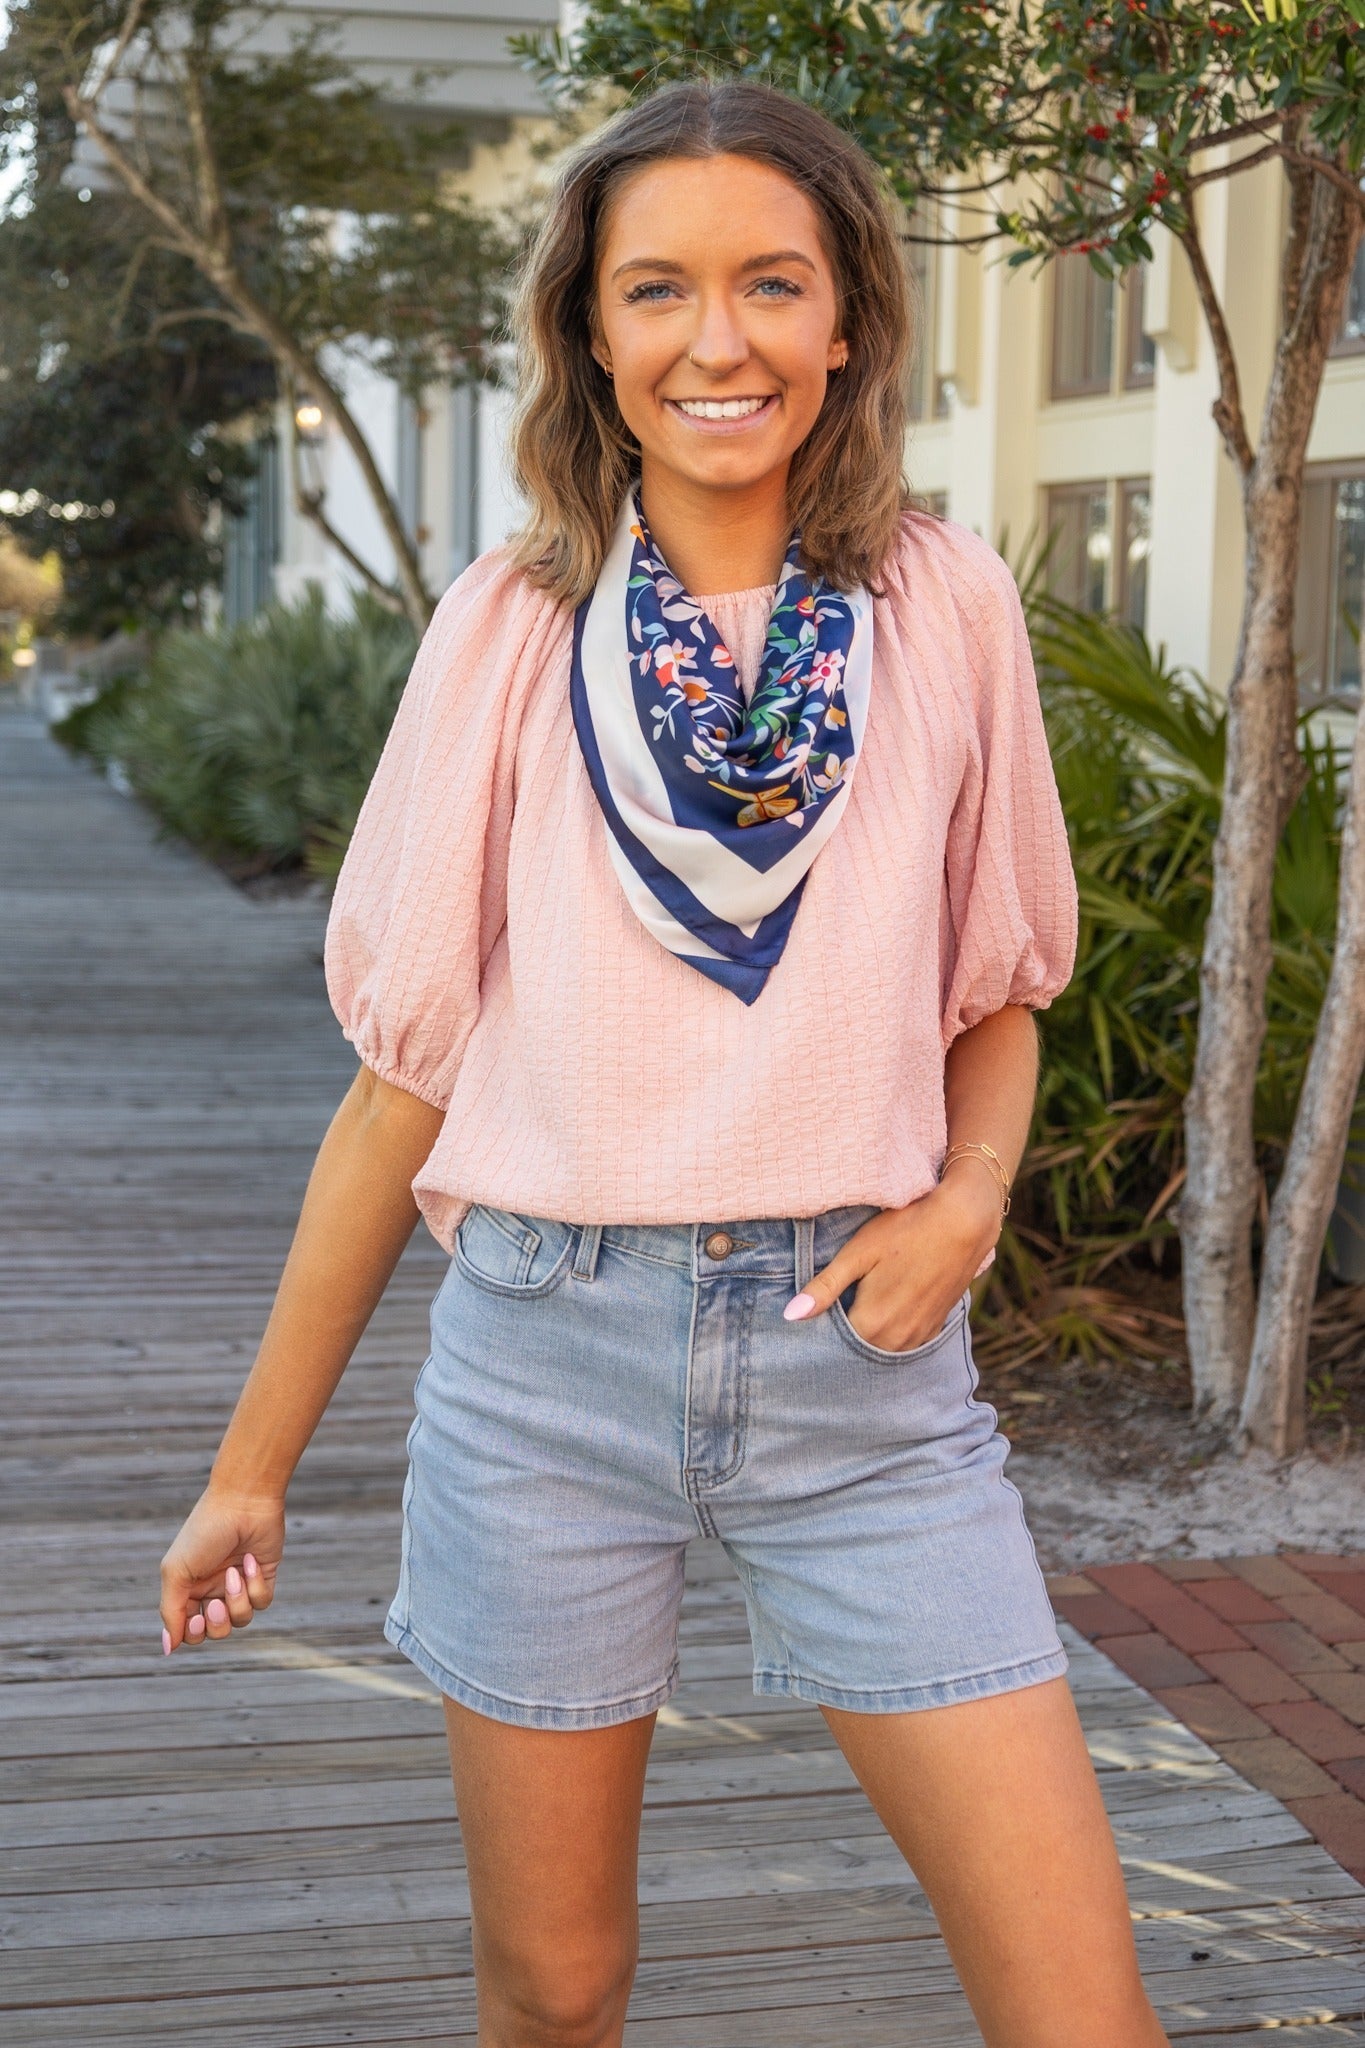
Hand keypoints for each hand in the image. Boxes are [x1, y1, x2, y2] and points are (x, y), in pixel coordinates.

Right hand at [159, 1486, 284, 1653]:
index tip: (195, 1620)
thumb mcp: (177, 1572)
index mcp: (188, 1589)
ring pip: (241, 1620)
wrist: (242, 1501)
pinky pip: (262, 1602)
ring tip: (235, 1573)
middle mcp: (213, 1589)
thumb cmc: (204, 1533)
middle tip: (215, 1605)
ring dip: (238, 1601)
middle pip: (215, 1632)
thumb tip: (169, 1649)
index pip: (188, 1631)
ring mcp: (239, 1584)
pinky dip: (256, 1586)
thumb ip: (171, 1611)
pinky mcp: (263, 1577)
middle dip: (217, 1624)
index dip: (192, 1634)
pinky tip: (251, 1562)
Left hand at [784, 1173, 1002, 1350]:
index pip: (832, 1341)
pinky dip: (890, 1332)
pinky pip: (904, 1341)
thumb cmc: (906, 1230)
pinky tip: (887, 1306)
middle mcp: (896, 1340)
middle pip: (856, 1348)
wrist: (964, 1223)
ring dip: (868, 1334)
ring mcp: (919, 1337)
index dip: (819, 1326)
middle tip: (834, 1304)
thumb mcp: (858, 1253)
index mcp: (871, 1324)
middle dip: (842, 1334)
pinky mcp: (935, 1328)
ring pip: (880, 1347)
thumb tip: (790, 1316)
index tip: (815, 1309)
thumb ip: (825, 1288)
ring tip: (859, 1304)